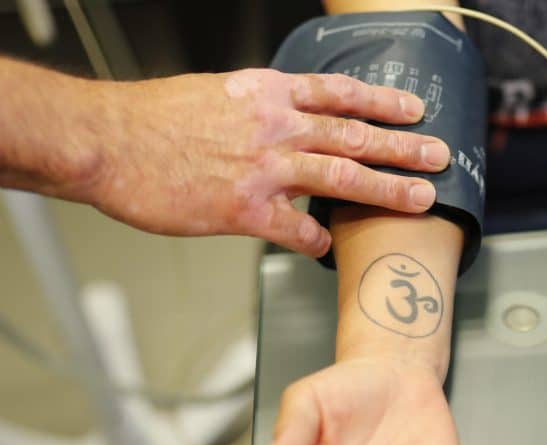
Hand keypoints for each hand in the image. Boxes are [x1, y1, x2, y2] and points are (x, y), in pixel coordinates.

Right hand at [86, 69, 450, 256]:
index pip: (340, 93)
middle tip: (439, 156)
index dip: (383, 100)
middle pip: (355, 135)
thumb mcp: (215, 94)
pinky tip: (327, 248)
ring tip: (421, 199)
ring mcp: (263, 168)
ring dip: (386, 190)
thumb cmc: (152, 119)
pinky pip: (296, 229)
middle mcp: (274, 127)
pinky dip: (316, 240)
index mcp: (267, 93)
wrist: (108, 142)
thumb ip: (258, 108)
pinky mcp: (244, 210)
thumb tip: (286, 119)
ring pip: (342, 177)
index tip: (414, 108)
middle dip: (403, 147)